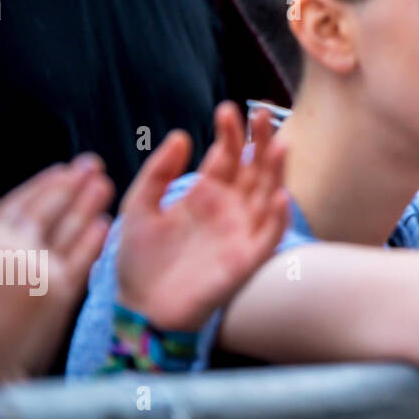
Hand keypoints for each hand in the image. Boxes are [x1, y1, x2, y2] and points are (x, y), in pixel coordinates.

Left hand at [0, 157, 110, 391]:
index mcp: (52, 288)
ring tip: (65, 170)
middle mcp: (28, 258)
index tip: (106, 211)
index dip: (94, 225)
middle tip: (95, 168)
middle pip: (62, 216)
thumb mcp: (16, 362)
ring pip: (29, 205)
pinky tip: (2, 198)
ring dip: (50, 184)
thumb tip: (55, 313)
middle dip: (81, 190)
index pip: (83, 248)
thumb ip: (39, 333)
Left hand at [115, 103, 289, 332]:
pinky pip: (269, 235)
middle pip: (253, 168)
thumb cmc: (139, 260)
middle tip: (259, 113)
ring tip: (278, 145)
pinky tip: (279, 196)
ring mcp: (240, 232)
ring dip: (275, 171)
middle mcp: (229, 209)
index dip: (230, 133)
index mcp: (205, 194)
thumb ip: (157, 173)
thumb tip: (182, 135)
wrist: (139, 308)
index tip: (226, 110)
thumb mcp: (139, 208)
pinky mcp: (246, 259)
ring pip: (268, 194)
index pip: (227, 156)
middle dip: (259, 141)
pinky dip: (278, 217)